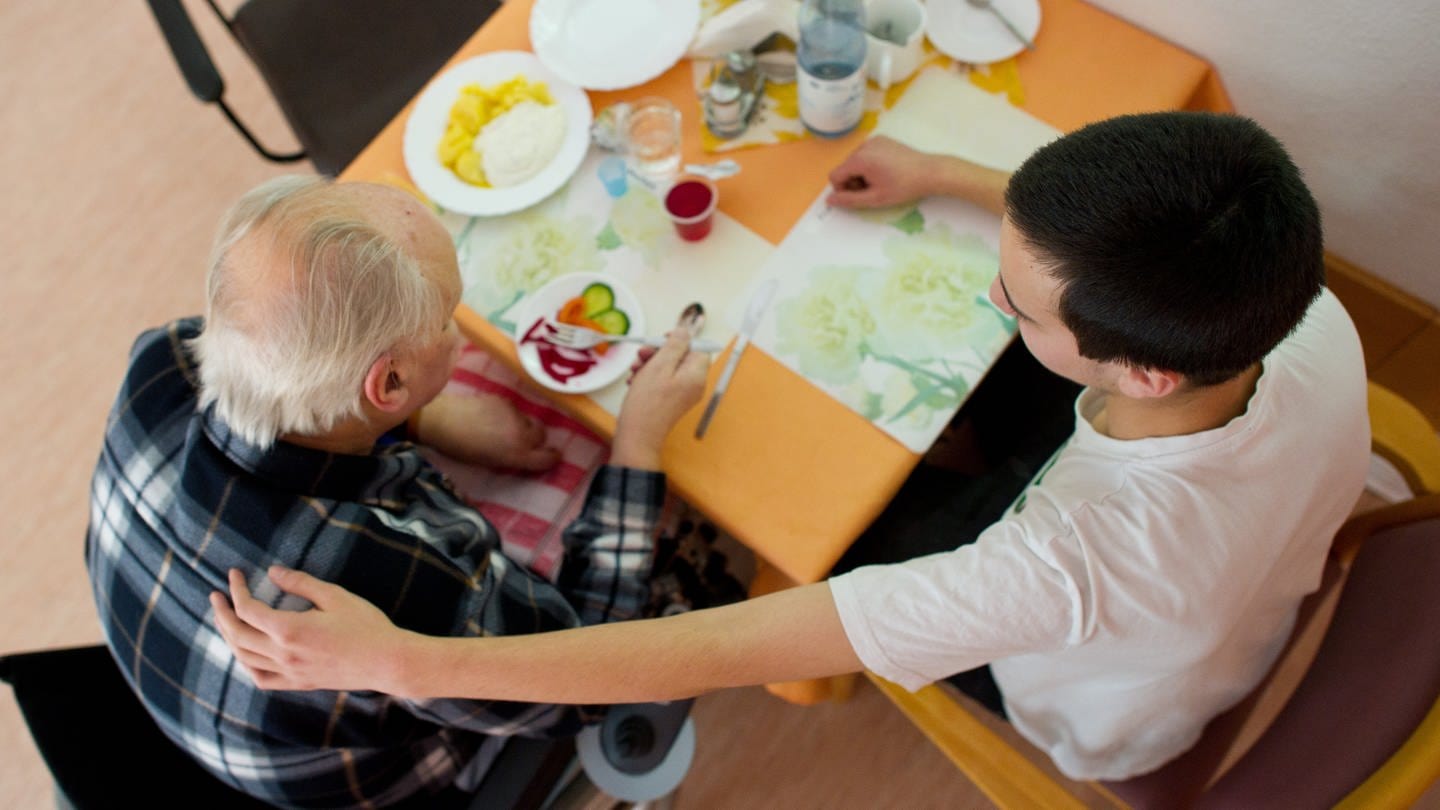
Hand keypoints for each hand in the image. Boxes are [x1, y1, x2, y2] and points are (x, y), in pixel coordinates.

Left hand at [210, 567, 412, 693]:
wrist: (386, 661)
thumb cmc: (366, 626)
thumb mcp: (335, 596)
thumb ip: (301, 583)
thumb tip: (273, 572)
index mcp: (289, 629)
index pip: (248, 609)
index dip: (237, 590)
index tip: (234, 574)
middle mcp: (283, 654)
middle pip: (237, 634)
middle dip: (222, 613)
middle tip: (216, 597)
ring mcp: (290, 672)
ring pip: (244, 658)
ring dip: (229, 638)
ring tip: (226, 621)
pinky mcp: (299, 683)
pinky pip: (262, 679)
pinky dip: (247, 665)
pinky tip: (247, 654)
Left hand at [412, 392, 558, 471]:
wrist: (443, 420)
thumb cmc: (461, 449)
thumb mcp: (490, 462)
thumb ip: (513, 459)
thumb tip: (526, 455)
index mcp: (517, 454)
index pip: (548, 457)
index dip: (552, 458)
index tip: (551, 457)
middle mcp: (521, 434)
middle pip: (542, 436)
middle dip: (536, 440)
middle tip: (520, 442)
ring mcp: (515, 415)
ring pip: (529, 421)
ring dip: (522, 426)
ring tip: (502, 428)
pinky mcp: (506, 401)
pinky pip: (516, 410)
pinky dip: (510, 415)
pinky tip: (492, 417)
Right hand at [612, 329, 709, 468]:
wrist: (637, 436)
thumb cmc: (648, 403)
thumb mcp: (660, 365)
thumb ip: (675, 345)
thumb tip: (685, 331)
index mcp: (697, 375)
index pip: (698, 348)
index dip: (680, 341)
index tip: (662, 340)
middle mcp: (693, 385)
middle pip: (681, 357)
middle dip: (659, 352)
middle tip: (642, 354)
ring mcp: (682, 394)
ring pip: (668, 368)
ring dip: (649, 364)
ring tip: (635, 370)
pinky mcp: (670, 401)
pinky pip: (662, 381)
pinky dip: (648, 377)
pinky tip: (634, 381)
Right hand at [827, 136, 1011, 213]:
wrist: (930, 172)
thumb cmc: (903, 187)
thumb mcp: (875, 198)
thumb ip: (849, 200)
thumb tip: (829, 200)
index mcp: (860, 158)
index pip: (835, 175)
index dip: (843, 190)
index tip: (861, 196)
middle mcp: (863, 145)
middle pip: (845, 167)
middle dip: (853, 181)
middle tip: (874, 190)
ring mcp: (873, 140)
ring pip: (854, 161)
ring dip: (861, 174)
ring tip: (881, 181)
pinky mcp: (882, 139)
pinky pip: (866, 154)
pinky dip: (869, 165)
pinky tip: (885, 171)